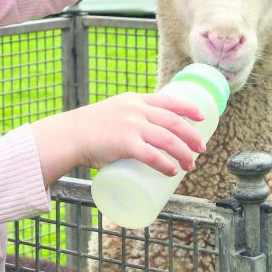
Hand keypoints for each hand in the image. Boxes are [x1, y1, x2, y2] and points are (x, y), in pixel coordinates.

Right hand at [31, 92, 205, 185]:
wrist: (69, 135)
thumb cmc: (90, 128)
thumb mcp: (114, 112)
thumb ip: (130, 118)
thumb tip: (148, 136)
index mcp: (135, 100)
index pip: (169, 100)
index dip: (189, 108)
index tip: (203, 117)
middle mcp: (136, 110)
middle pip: (174, 121)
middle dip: (192, 136)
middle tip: (201, 150)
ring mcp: (131, 126)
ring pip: (168, 139)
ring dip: (183, 154)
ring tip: (189, 165)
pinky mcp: (124, 144)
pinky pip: (152, 155)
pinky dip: (165, 164)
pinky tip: (172, 171)